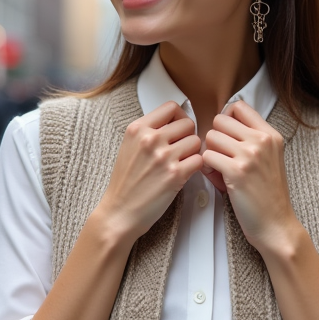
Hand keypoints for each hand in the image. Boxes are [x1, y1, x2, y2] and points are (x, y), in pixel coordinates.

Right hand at [90, 101, 202, 244]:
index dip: (179, 117)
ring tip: (180, 163)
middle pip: (188, 124)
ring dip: (193, 152)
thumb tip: (175, 120)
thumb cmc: (125, 182)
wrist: (119, 212)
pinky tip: (183, 173)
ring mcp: (163, 156)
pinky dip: (195, 167)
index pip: (171, 107)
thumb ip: (149, 131)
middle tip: (180, 150)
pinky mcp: (175, 174)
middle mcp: (150, 139)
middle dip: (187, 136)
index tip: (178, 129)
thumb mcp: (129, 146)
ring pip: (196, 142)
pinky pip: (199, 160)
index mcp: (137, 128)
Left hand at [202, 101, 298, 255]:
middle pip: (220, 120)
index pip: (239, 106)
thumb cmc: (267, 195)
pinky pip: (207, 157)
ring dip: (209, 153)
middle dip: (215, 138)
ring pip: (210, 137)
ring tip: (219, 169)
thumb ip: (251, 140)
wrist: (276, 224)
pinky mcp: (237, 171)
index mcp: (271, 135)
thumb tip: (221, 123)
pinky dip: (206, 168)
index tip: (225, 136)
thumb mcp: (269, 159)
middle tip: (220, 156)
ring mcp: (250, 155)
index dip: (225, 119)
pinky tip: (216, 179)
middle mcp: (262, 140)